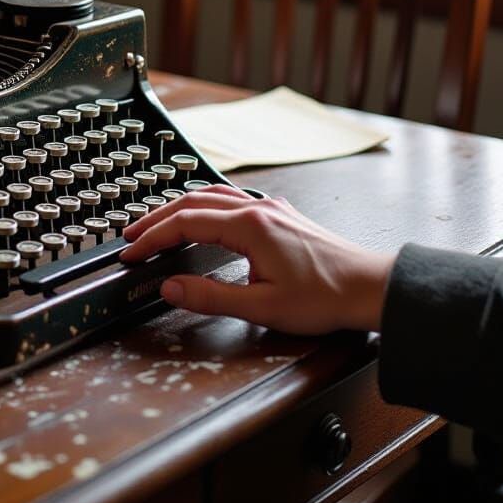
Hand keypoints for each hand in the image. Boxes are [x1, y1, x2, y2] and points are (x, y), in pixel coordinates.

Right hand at [120, 185, 394, 334]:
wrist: (371, 288)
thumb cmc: (326, 297)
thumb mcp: (262, 307)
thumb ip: (211, 297)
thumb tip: (170, 287)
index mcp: (249, 226)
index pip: (185, 223)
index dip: (152, 238)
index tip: (131, 252)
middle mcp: (258, 209)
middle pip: (193, 202)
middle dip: (157, 218)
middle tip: (132, 235)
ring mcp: (270, 209)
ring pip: (212, 195)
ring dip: (180, 207)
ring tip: (158, 223)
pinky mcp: (280, 216)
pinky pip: (231, 199)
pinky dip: (204, 204)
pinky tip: (204, 216)